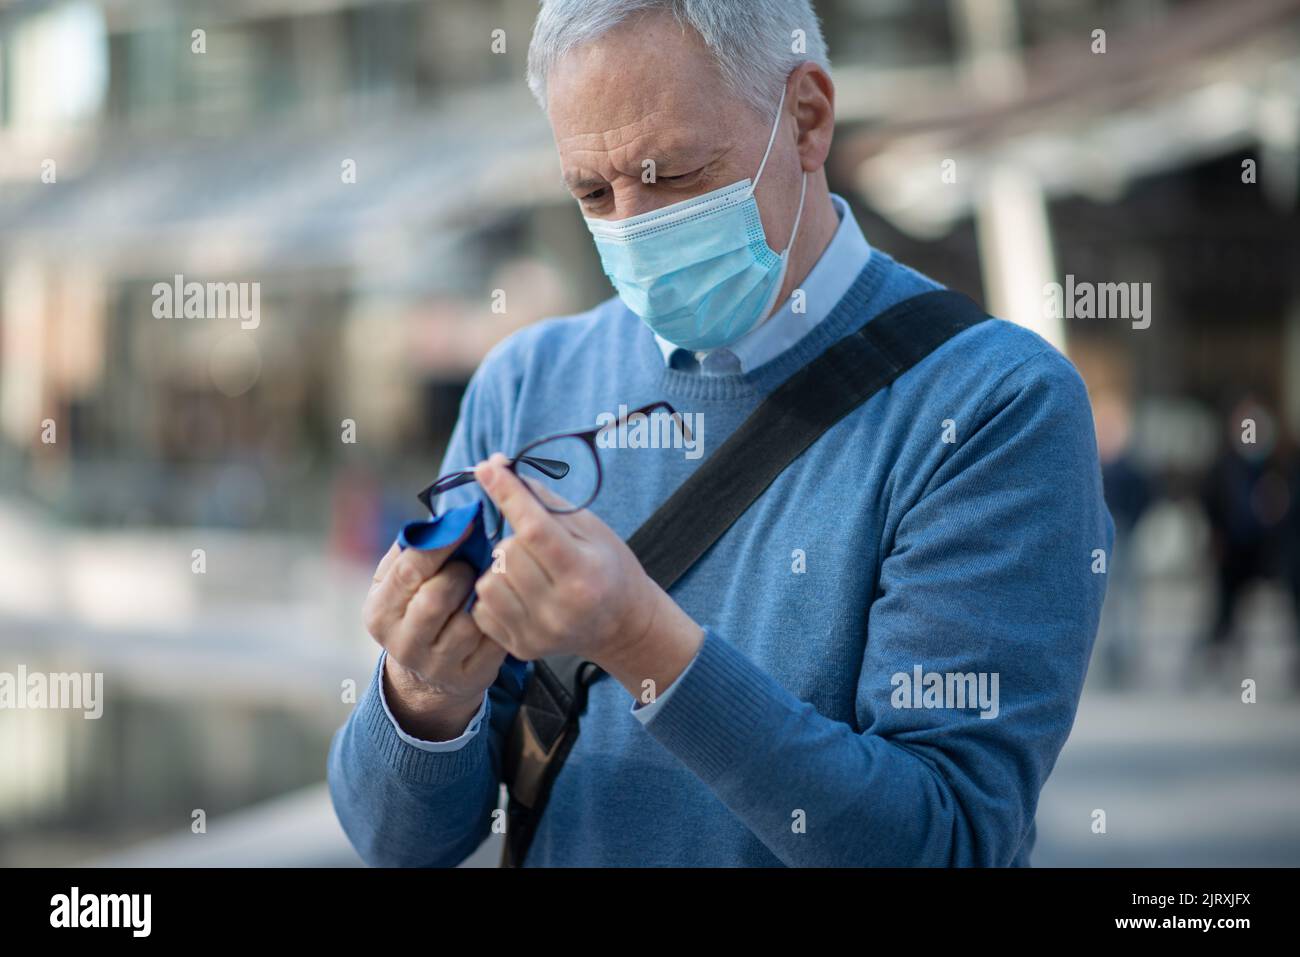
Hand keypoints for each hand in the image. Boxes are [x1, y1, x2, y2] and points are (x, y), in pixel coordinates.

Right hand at [363, 533, 505, 739]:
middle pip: (437, 597)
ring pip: (469, 622)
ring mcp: (437, 666)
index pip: (410, 570)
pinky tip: (501, 607)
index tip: (467, 522)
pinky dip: (501, 618)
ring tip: (486, 584)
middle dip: (461, 572)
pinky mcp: (470, 678)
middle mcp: (403, 644)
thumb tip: (447, 518)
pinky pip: (494, 641)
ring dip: (484, 596)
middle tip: (472, 563)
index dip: (442, 543)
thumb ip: (413, 551)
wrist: (427, 675)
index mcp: (380, 613)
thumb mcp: (397, 583)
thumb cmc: (414, 609)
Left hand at [470, 453, 702, 701]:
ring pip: (488, 581)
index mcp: (583, 574)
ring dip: (500, 567)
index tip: (486, 468)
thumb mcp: (590, 529)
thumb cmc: (608, 568)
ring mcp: (538, 633)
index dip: (508, 495)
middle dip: (514, 539)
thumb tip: (497, 466)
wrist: (622, 627)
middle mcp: (560, 609)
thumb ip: (543, 500)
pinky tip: (519, 593)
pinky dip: (495, 593)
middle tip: (536, 545)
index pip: (535, 529)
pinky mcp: (521, 648)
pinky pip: (482, 608)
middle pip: (507, 553)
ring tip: (527, 570)